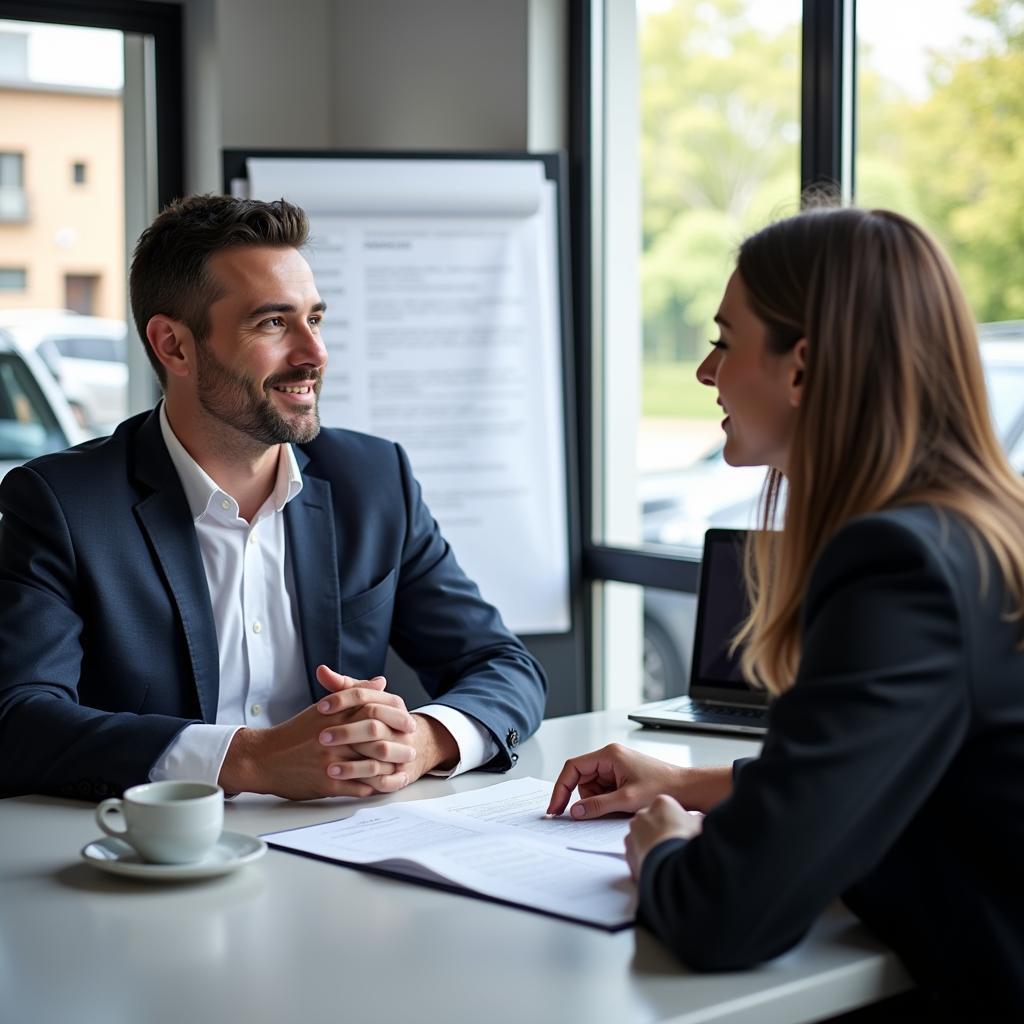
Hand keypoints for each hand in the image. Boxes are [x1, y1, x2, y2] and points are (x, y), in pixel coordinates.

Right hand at [219, 669, 415, 799]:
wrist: (264, 758)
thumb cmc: (295, 733)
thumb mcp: (323, 709)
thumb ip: (354, 693)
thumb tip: (381, 682)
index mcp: (334, 716)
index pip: (374, 711)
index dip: (396, 717)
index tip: (410, 723)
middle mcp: (334, 737)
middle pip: (377, 738)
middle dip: (398, 745)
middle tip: (412, 750)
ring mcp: (330, 761)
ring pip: (370, 765)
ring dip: (389, 769)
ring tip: (401, 770)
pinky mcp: (325, 783)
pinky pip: (356, 787)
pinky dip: (372, 787)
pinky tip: (381, 786)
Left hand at [316, 668, 459, 792]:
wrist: (414, 748)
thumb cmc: (380, 723)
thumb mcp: (365, 703)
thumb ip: (344, 687)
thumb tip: (322, 670)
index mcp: (393, 703)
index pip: (366, 696)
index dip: (342, 700)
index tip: (320, 707)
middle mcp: (401, 725)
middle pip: (374, 725)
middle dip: (346, 732)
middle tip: (321, 737)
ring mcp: (404, 749)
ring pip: (381, 752)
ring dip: (354, 762)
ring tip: (329, 767)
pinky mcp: (402, 774)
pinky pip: (386, 780)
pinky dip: (366, 782)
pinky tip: (347, 785)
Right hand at [546, 743, 732, 818]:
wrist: (687, 789)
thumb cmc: (663, 787)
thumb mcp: (626, 800)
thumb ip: (597, 806)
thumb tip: (574, 812)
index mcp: (608, 755)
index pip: (573, 768)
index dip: (561, 787)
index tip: (556, 807)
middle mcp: (610, 758)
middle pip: (582, 780)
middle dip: (586, 799)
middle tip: (594, 813)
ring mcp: (616, 768)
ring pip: (592, 788)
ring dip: (599, 802)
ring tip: (619, 808)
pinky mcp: (622, 778)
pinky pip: (604, 792)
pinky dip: (608, 803)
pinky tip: (622, 808)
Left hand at [625, 795, 702, 879]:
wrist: (669, 863)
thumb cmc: (683, 841)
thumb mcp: (698, 825)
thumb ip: (695, 820)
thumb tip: (697, 820)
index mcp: (661, 803)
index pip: (666, 807)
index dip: (675, 820)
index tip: (681, 828)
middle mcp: (643, 813)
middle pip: (651, 820)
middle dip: (659, 830)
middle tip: (672, 842)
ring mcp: (633, 831)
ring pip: (640, 835)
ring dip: (649, 842)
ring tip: (664, 855)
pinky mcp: (628, 849)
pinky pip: (635, 851)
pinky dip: (643, 856)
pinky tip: (656, 863)